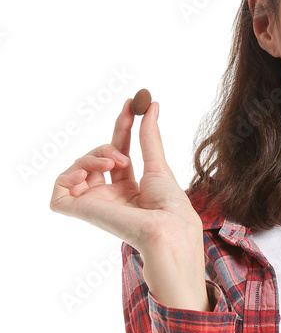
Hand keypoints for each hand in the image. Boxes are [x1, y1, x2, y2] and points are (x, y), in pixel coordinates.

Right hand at [49, 97, 202, 252]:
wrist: (167, 227)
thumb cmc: (170, 206)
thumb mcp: (158, 164)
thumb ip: (149, 136)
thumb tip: (152, 106)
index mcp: (131, 190)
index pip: (119, 151)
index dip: (122, 126)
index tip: (131, 104)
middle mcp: (112, 197)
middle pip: (96, 157)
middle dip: (108, 144)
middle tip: (123, 156)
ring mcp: (97, 204)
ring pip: (78, 168)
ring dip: (92, 156)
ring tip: (112, 165)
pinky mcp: (82, 212)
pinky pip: (59, 191)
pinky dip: (66, 176)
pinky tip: (84, 174)